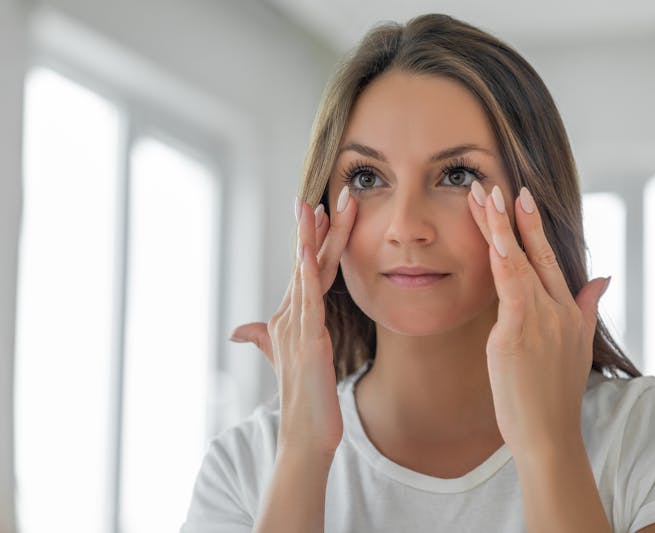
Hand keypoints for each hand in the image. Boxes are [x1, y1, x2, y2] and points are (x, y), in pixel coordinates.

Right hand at [229, 188, 356, 459]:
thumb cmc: (303, 397)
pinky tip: (306, 250)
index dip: (312, 239)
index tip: (318, 209)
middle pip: (306, 263)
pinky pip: (308, 300)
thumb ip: (264, 340)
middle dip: (315, 227)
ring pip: (307, 274)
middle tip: (323, 193)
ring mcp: (297, 327)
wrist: (305, 434)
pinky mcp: (307, 340)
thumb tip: (238, 331)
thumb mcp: (285, 360)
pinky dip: (306, 273)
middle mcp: (291, 316)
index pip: (305, 270)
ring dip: (313, 239)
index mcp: (292, 317)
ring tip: (319, 207)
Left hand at [467, 182, 609, 454]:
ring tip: (487, 197)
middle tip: (504, 184)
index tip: (523, 198)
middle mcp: (557, 310)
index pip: (550, 259)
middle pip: (537, 254)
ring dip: (502, 227)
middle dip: (519, 217)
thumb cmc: (554, 395)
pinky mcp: (518, 334)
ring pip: (520, 262)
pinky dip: (504, 259)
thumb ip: (586, 307)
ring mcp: (540, 320)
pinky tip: (495, 237)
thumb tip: (603, 278)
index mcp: (567, 311)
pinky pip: (510, 288)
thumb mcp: (577, 346)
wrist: (550, 435)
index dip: (535, 228)